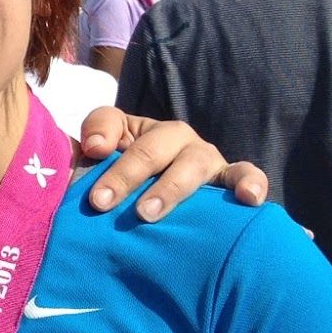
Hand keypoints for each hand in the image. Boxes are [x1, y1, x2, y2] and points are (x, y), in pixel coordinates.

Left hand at [78, 109, 267, 219]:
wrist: (158, 212)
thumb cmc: (123, 189)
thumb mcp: (94, 172)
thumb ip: (82, 158)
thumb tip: (92, 149)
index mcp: (134, 130)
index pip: (110, 119)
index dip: (100, 134)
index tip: (90, 153)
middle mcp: (172, 137)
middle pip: (150, 148)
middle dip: (124, 175)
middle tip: (101, 202)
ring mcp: (203, 156)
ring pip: (193, 163)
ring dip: (169, 188)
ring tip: (148, 213)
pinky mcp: (228, 178)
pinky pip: (245, 175)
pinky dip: (249, 183)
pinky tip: (247, 199)